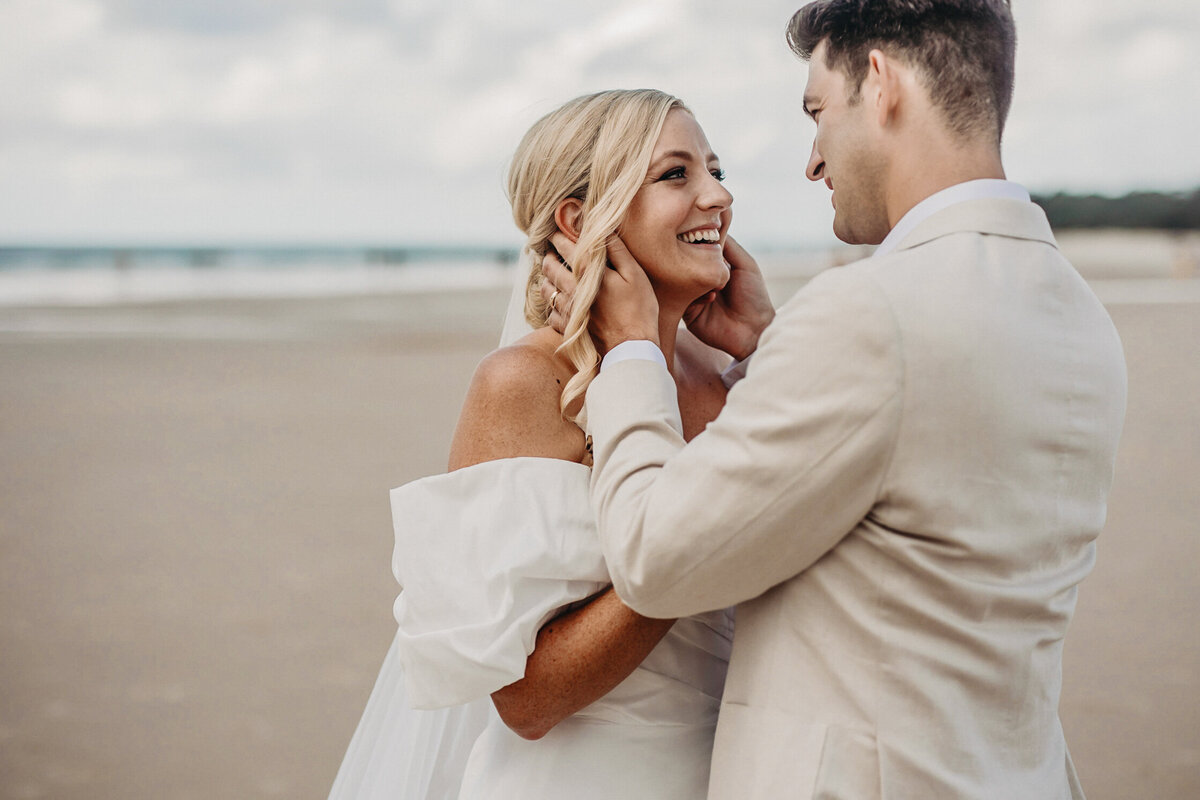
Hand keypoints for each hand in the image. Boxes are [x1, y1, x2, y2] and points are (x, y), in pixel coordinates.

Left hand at [539, 233, 659, 355]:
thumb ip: (617, 252)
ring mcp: (568, 310)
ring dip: (547, 280)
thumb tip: (603, 231)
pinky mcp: (568, 328)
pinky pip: (551, 314)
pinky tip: (560, 303)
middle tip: (551, 253)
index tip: (557, 231)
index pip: (567, 248)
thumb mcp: (634, 275)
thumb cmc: (639, 309)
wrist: (632, 348)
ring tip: (551, 275)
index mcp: (589, 274)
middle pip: (550, 268)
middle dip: (549, 257)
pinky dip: (553, 306)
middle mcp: (573, 290)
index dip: (560, 237)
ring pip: (546, 290)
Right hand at [682, 236, 773, 361]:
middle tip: (692, 253)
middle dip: (687, 257)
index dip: (692, 240)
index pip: (695, 249)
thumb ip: (728, 245)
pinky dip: (695, 295)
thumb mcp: (744, 264)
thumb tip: (710, 224)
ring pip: (679, 280)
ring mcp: (691, 296)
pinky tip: (712, 298)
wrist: (755, 330)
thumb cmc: (754, 297)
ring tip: (708, 279)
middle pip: (683, 263)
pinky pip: (681, 299)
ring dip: (692, 277)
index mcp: (711, 267)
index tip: (691, 233)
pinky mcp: (687, 313)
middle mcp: (698, 280)